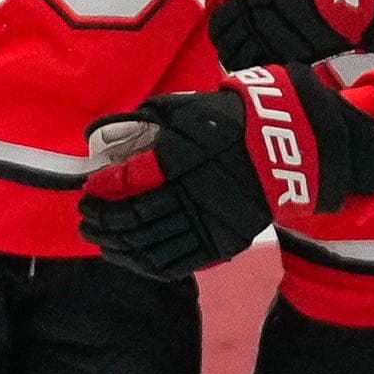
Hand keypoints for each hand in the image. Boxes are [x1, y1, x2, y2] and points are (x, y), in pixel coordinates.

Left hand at [78, 64, 373, 279]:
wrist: (286, 150)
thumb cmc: (233, 123)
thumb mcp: (192, 109)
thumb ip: (152, 117)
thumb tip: (112, 127)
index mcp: (181, 160)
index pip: (128, 181)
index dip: (103, 189)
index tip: (89, 189)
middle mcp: (191, 196)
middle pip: (135, 218)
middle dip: (103, 220)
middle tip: (86, 218)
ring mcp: (208, 224)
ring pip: (151, 246)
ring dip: (119, 246)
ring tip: (102, 240)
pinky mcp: (221, 244)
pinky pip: (175, 264)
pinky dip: (146, 265)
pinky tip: (130, 258)